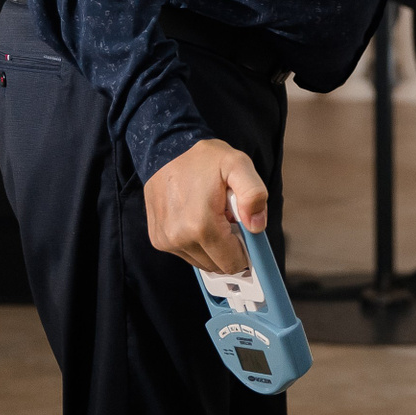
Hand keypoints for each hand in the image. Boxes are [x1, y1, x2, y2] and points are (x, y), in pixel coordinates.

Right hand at [143, 137, 268, 274]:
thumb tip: (256, 226)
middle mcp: (180, 237)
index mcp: (202, 225)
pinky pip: (187, 254)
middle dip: (228, 247)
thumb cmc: (203, 158)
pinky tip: (197, 217)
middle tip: (228, 218)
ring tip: (212, 215)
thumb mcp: (238, 164)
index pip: (232, 263)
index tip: (245, 233)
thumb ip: (254, 194)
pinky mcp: (159, 239)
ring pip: (202, 262)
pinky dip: (196, 242)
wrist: (166, 148)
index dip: (245, 251)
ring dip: (212, 245)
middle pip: (218, 266)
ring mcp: (166, 240)